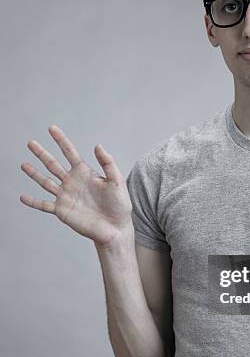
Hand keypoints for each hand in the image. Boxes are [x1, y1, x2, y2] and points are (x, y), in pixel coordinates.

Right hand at [20, 125, 132, 246]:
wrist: (115, 228)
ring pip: (45, 182)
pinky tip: (22, 197)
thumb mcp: (116, 181)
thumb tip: (98, 146)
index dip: (61, 140)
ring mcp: (66, 196)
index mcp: (85, 173)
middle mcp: (73, 182)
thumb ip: (108, 163)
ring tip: (23, 165)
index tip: (52, 128)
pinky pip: (44, 205)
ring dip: (34, 173)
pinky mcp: (62, 211)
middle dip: (42, 153)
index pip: (70, 152)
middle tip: (31, 143)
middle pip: (53, 164)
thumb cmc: (119, 205)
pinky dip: (33, 202)